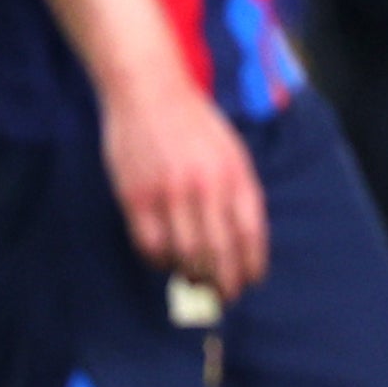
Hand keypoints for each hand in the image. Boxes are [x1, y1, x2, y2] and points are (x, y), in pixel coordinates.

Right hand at [100, 66, 268, 299]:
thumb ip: (239, 190)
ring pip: (185, 254)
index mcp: (235, 174)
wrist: (149, 90)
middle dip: (225, 282)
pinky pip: (149, 244)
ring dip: (193, 276)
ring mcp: (169, 193)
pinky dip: (159, 261)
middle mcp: (205, 187)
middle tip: (225, 296)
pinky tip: (165, 261)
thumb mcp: (231, 150)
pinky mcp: (135, 196)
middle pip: (219, 251)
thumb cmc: (194, 122)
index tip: (251, 281)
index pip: (250, 233)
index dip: (251, 264)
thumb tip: (243, 239)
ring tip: (196, 282)